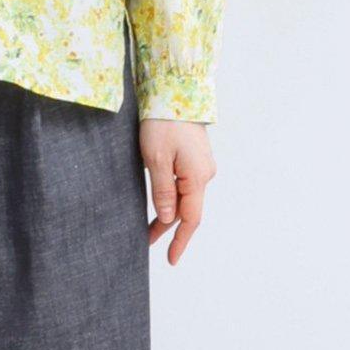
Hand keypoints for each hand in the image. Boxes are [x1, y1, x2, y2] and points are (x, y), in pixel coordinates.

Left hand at [140, 120, 216, 264]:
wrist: (174, 90)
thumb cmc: (163, 123)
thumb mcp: (156, 160)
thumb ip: (163, 192)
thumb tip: (169, 218)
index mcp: (197, 177)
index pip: (191, 219)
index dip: (180, 241)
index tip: (171, 260)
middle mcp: (204, 174)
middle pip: (187, 210)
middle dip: (168, 228)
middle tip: (146, 242)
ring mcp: (201, 166)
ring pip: (184, 198)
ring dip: (167, 213)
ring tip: (148, 228)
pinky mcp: (194, 158)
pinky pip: (184, 185)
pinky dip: (171, 198)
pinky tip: (160, 205)